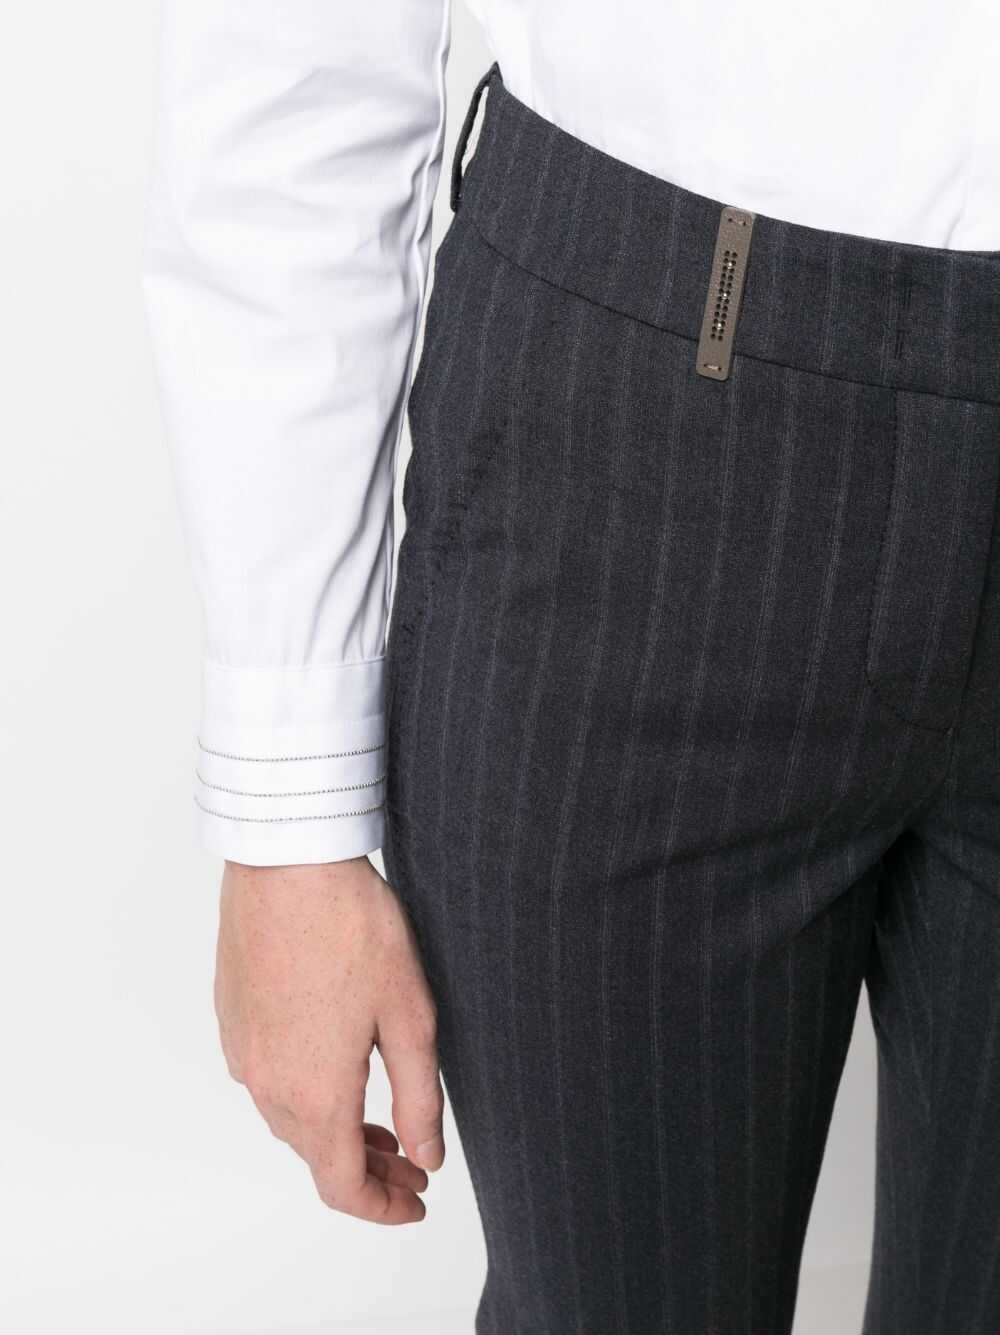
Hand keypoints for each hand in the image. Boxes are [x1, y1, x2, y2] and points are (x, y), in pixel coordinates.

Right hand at [214, 855, 444, 1223]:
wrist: (288, 862)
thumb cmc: (354, 928)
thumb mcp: (409, 1015)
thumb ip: (418, 1097)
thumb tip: (427, 1158)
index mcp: (315, 1093)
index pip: (342, 1186)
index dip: (382, 1207)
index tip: (415, 1202)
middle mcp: (267, 1082)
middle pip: (315, 1154)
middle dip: (367, 1168)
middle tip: (411, 1161)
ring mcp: (241, 1049)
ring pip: (289, 1117)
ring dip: (334, 1130)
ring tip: (377, 1119)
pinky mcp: (231, 1016)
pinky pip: (266, 1077)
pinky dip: (304, 1092)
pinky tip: (333, 1064)